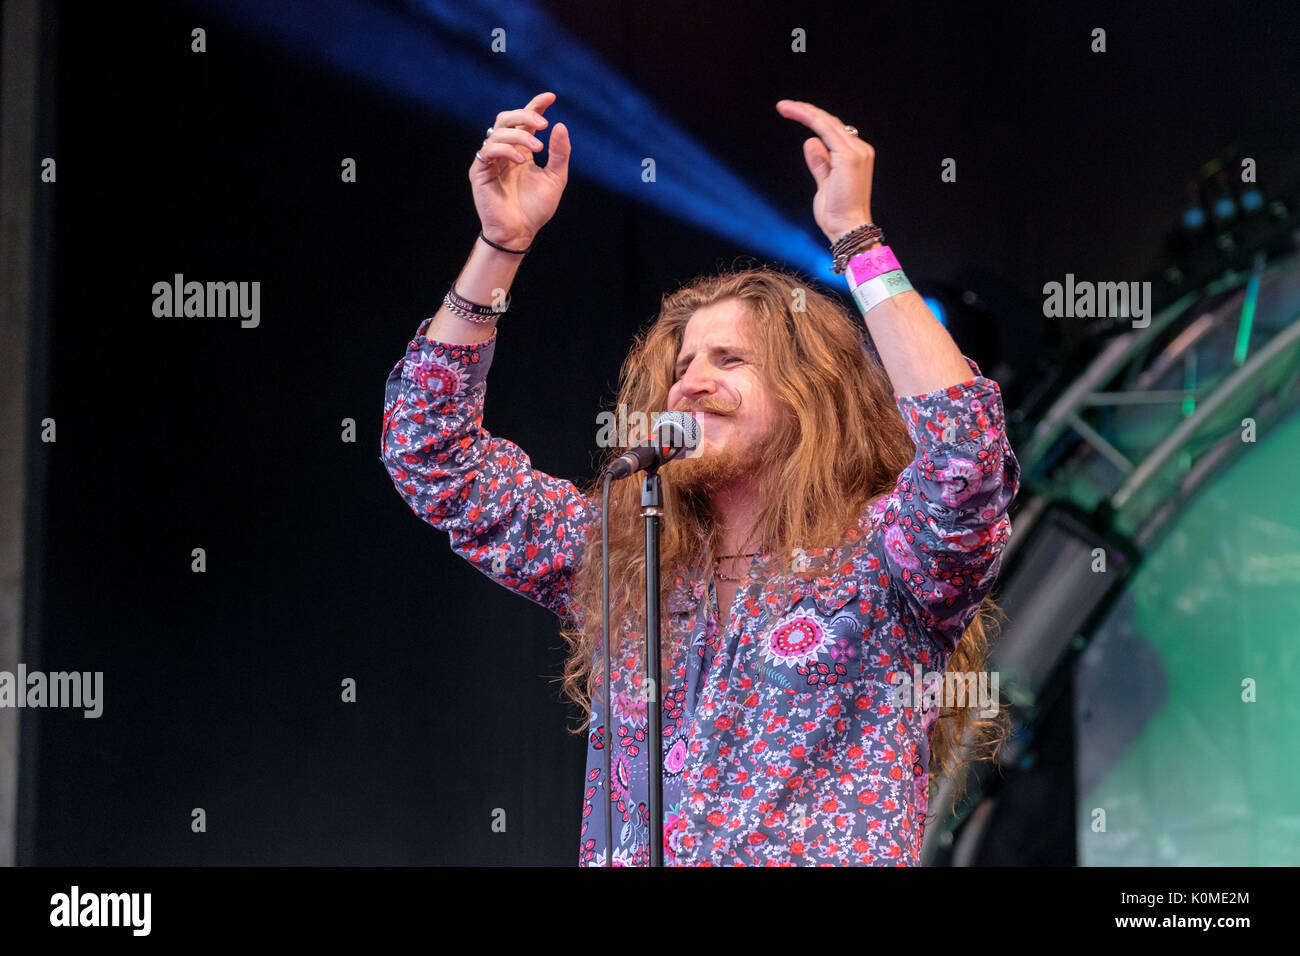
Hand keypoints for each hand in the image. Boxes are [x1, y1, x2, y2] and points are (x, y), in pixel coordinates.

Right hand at [470, 91, 569, 246]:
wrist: (520, 232)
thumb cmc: (536, 208)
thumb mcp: (555, 178)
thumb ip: (559, 153)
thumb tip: (560, 125)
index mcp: (521, 150)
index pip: (525, 121)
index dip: (535, 106)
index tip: (550, 97)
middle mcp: (504, 151)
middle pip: (507, 118)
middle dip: (525, 116)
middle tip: (543, 124)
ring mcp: (490, 160)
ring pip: (498, 131)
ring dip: (520, 135)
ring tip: (537, 148)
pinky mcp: (479, 171)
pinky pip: (489, 150)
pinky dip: (506, 150)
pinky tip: (521, 160)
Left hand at [775, 99, 873, 242]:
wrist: (847, 229)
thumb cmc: (837, 214)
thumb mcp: (824, 184)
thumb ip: (820, 163)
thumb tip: (811, 142)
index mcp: (856, 156)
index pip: (834, 131)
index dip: (814, 120)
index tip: (794, 113)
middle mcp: (860, 150)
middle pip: (831, 123)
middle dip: (807, 111)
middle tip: (784, 106)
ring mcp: (856, 151)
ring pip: (827, 123)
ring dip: (805, 111)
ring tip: (785, 107)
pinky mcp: (848, 155)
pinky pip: (826, 129)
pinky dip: (810, 119)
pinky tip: (795, 113)